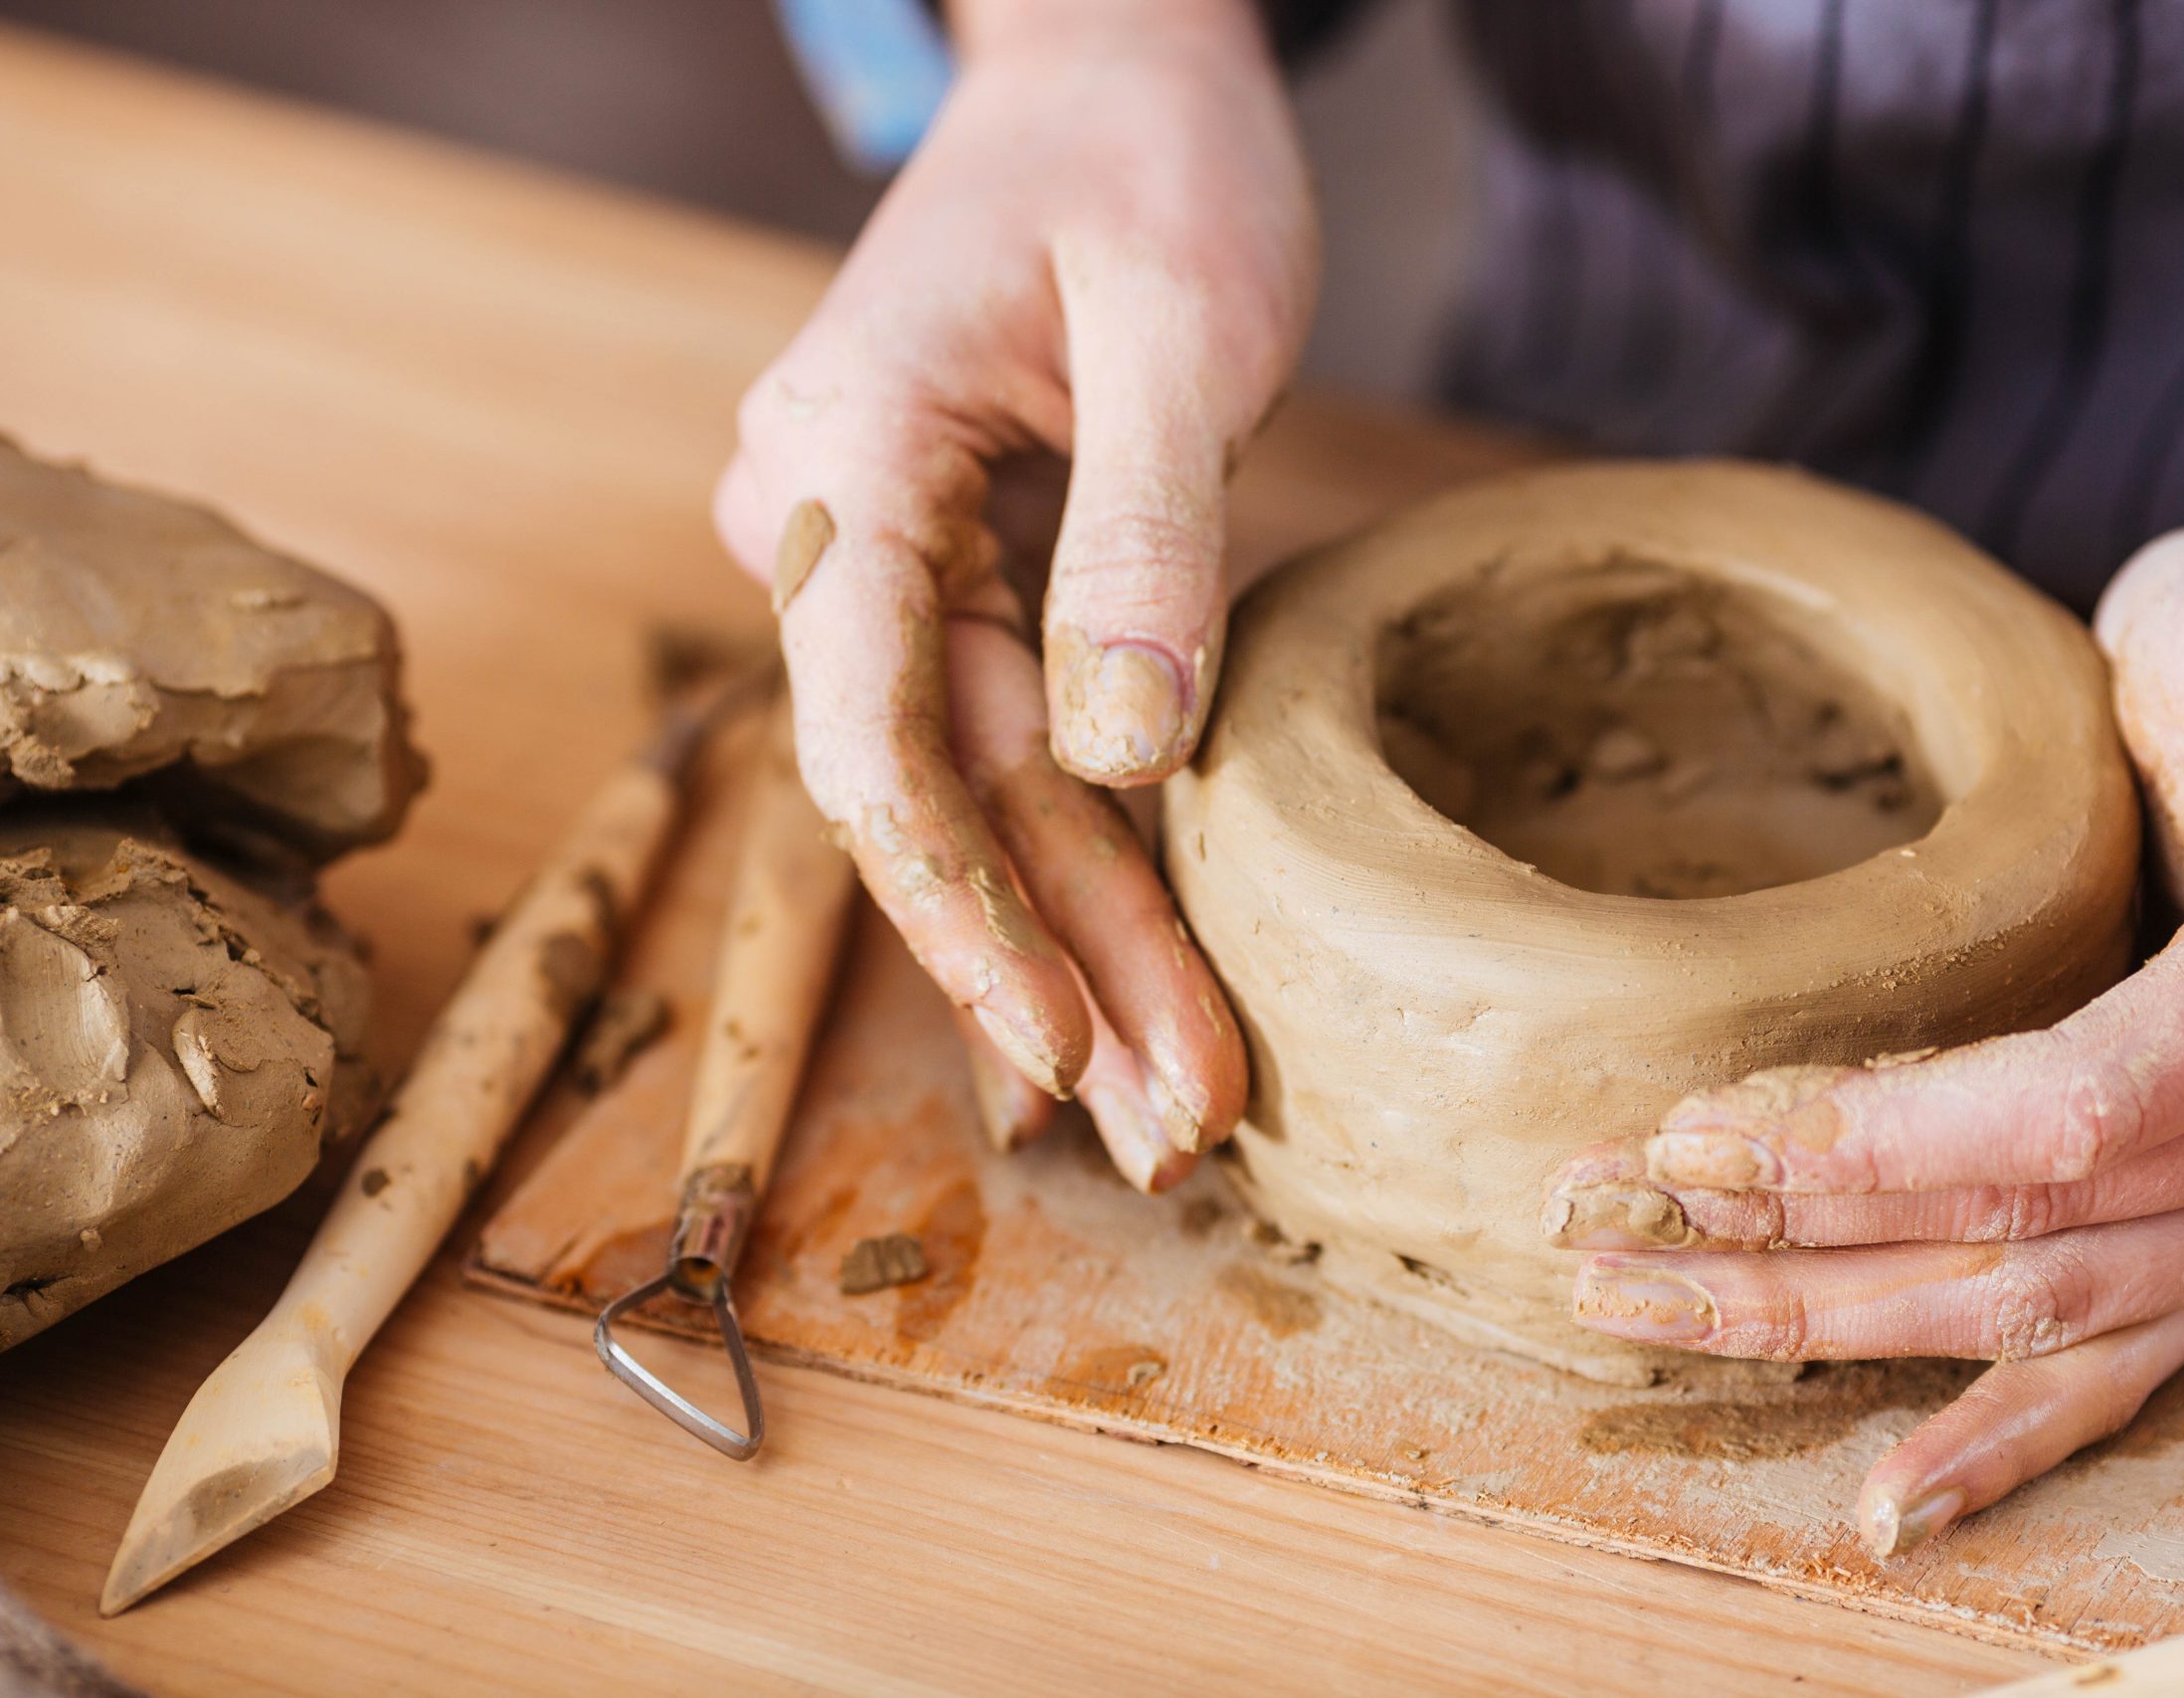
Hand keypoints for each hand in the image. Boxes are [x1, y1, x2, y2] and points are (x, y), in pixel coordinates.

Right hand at [714, 0, 1315, 1188]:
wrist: (1113, 65)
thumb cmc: (1150, 160)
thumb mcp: (1182, 326)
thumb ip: (1149, 535)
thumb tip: (1126, 756)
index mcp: (845, 454)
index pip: (877, 726)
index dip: (966, 906)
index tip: (1062, 1047)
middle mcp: (831, 524)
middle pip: (944, 789)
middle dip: (1063, 965)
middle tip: (1173, 1131)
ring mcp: (888, 555)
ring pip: (985, 784)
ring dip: (1083, 940)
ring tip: (1179, 1098)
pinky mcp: (963, 571)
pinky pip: (1013, 735)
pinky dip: (1085, 853)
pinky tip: (1134, 974)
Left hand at [1545, 527, 2183, 1556]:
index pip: (2088, 1104)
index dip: (1887, 1137)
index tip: (1702, 1133)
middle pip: (2034, 1226)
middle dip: (1798, 1234)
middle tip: (1597, 1213)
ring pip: (2043, 1308)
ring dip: (1829, 1319)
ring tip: (1635, 1301)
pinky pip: (2125, 1367)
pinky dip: (2006, 1439)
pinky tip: (1886, 1499)